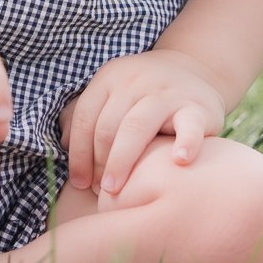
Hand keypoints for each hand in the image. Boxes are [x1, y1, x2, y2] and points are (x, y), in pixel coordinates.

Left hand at [63, 49, 223, 195]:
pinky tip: (179, 162)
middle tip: (101, 191)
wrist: (195, 71)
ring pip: (136, 127)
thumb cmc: (143, 94)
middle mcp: (136, 81)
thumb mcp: (112, 94)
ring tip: (116, 191)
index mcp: (110, 78)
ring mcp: (167, 93)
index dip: (78, 154)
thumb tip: (65, 144)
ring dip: (122, 161)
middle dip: (99, 163)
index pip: (85, 118)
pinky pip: (189, 126)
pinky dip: (185, 143)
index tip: (79, 183)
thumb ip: (84, 114)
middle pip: (108, 126)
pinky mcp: (197, 107)